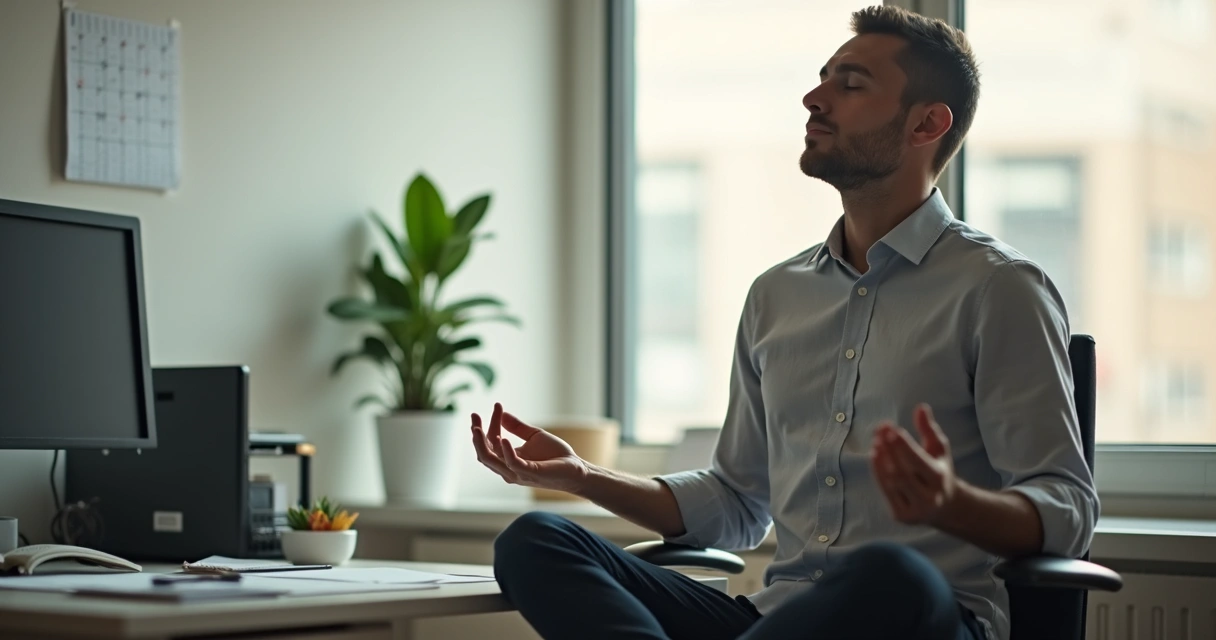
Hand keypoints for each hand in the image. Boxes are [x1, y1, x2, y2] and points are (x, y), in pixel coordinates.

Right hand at [470, 403, 589, 493]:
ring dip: (482, 443)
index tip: (497, 405)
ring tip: (477, 428)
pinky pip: (512, 464)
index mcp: (509, 459)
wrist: (576, 468)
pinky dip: (506, 451)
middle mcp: (509, 468)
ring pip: (490, 461)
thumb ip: (518, 427)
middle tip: (474, 415)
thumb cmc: (556, 455)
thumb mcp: (534, 436)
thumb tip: (503, 413)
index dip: (491, 423)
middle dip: (476, 435)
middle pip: (484, 453)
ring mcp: (518, 473)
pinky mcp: (530, 473)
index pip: (492, 441)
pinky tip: (502, 437)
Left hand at [870, 403, 957, 526]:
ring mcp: (914, 509)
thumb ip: (929, 429)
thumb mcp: (939, 449)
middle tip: (880, 430)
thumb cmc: (939, 471)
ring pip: (892, 482)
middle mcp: (929, 497)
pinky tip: (874, 455)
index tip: (891, 428)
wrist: (945, 507)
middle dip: (889, 449)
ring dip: (881, 460)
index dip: (903, 445)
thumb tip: (921, 407)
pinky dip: (878, 472)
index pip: (918, 461)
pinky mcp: (902, 516)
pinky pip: (886, 491)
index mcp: (940, 479)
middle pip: (902, 472)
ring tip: (876, 441)